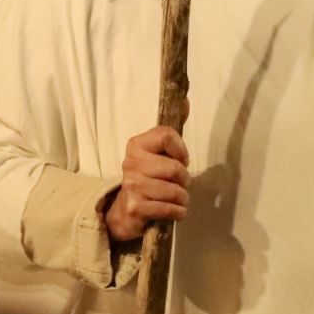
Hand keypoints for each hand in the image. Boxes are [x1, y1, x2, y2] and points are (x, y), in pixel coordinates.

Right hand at [105, 125, 189, 242]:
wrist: (126, 210)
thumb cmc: (148, 177)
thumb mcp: (157, 152)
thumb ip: (171, 130)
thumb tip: (186, 101)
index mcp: (136, 145)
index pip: (166, 135)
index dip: (181, 150)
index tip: (181, 160)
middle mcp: (131, 163)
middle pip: (174, 167)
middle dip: (184, 179)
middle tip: (179, 183)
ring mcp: (132, 186)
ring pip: (174, 191)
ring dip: (183, 198)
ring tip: (178, 198)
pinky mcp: (136, 207)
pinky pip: (169, 209)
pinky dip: (178, 212)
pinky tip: (176, 211)